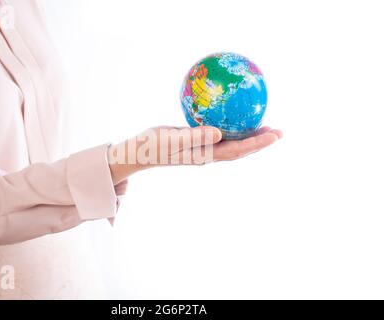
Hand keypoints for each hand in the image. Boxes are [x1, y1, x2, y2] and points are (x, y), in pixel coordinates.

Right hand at [108, 126, 282, 183]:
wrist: (140, 151)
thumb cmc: (153, 145)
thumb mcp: (172, 140)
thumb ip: (194, 137)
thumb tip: (219, 133)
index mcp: (206, 155)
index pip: (238, 150)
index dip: (257, 143)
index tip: (275, 135)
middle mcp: (209, 153)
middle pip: (241, 148)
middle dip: (260, 141)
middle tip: (279, 131)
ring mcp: (204, 148)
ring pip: (233, 143)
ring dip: (250, 136)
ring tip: (265, 126)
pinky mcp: (198, 141)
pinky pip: (221, 133)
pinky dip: (233, 127)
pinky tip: (233, 116)